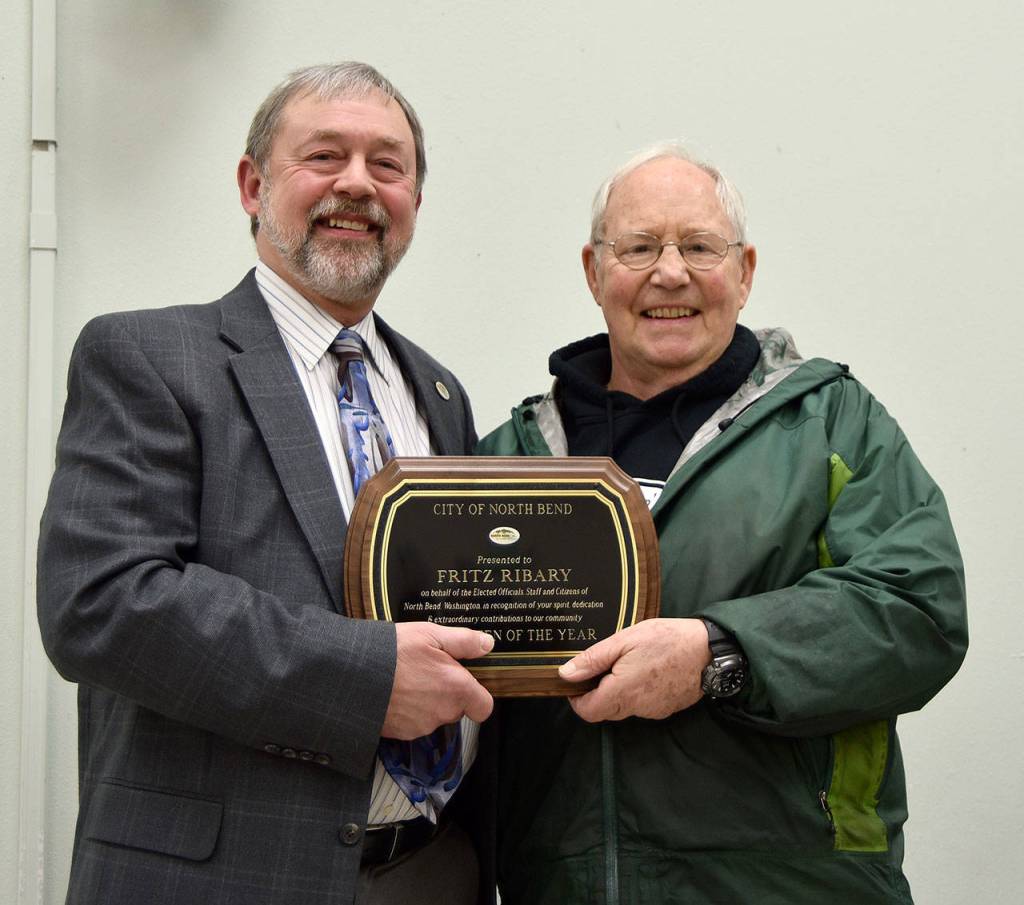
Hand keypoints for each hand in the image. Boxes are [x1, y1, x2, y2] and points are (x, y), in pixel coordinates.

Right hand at [381, 623, 494, 738]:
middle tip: (429, 670)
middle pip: (457, 709)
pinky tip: (395, 691)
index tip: (465, 680)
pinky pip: (413, 723)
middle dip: (447, 692)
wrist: (350, 675)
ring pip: (434, 715)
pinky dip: (408, 710)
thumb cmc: (390, 653)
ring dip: (426, 701)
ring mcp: (421, 725)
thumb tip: (487, 643)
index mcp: (456, 688)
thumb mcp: (429, 634)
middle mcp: (442, 712)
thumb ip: (463, 641)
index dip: (477, 694)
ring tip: (408, 677)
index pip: (483, 707)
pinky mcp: (401, 733)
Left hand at [558, 618, 710, 721]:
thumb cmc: (666, 640)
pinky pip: (643, 706)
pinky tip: (647, 670)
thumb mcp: (624, 640)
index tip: (578, 681)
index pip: (588, 712)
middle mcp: (637, 708)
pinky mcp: (667, 708)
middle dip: (597, 693)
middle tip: (604, 665)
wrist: (710, 650)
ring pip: (624, 709)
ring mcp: (654, 710)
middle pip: (605, 711)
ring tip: (628, 663)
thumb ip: (593, 659)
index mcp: (622, 692)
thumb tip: (566, 674)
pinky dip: (638, 692)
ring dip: (618, 692)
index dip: (577, 699)